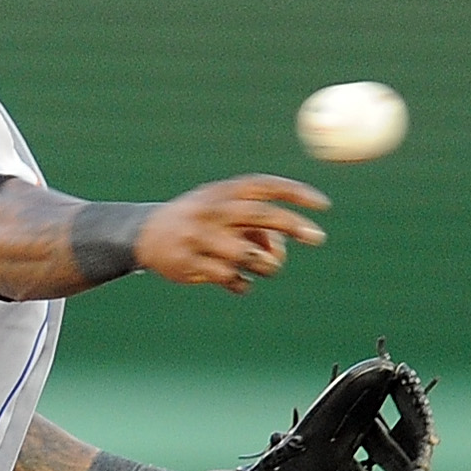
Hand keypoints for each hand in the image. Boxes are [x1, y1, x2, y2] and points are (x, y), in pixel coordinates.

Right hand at [136, 176, 329, 293]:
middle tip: (319, 237)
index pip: (265, 186)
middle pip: (261, 216)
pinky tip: (238, 282)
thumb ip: (256, 225)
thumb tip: (280, 251)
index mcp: (223, 192)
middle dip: (294, 226)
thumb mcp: (224, 210)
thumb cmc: (199, 220)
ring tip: (262, 268)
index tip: (324, 205)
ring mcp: (200, 237)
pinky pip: (231, 278)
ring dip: (266, 265)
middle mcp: (213, 210)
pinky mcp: (190, 263)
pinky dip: (242, 284)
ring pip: (249, 255)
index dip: (296, 193)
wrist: (147, 234)